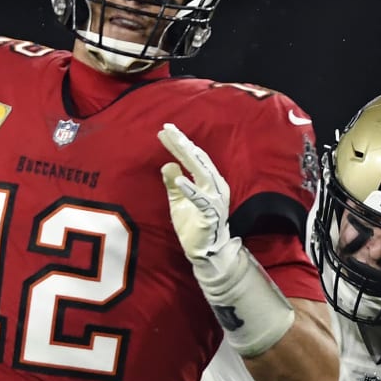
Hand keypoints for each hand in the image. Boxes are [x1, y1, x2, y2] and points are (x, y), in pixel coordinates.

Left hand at [158, 123, 232, 260]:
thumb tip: (167, 164)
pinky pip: (202, 200)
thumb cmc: (193, 225)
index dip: (179, 144)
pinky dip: (191, 190)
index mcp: (209, 181)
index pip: (193, 157)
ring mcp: (216, 200)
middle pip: (199, 160)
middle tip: (168, 129)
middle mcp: (216, 186)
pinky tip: (179, 180)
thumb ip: (173, 184)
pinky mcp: (212, 215)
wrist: (205, 252)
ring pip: (203, 173)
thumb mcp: (178, 201)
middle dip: (183, 143)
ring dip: (189, 158)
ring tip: (176, 144)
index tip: (164, 131)